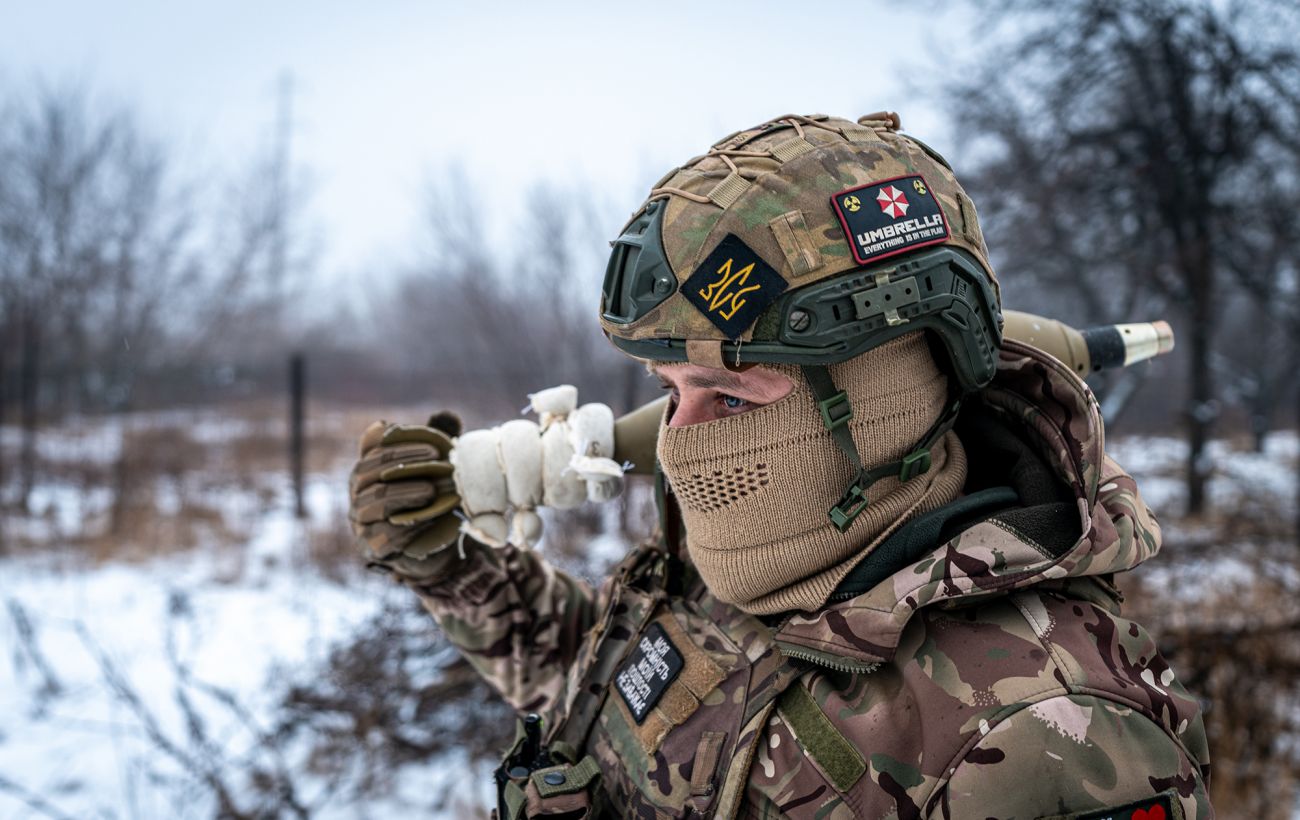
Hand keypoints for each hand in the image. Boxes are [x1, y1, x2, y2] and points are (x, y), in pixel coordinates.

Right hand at [349, 413, 462, 575]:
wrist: (432, 545)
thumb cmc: (428, 500)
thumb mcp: (432, 470)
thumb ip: (435, 443)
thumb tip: (447, 415)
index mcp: (366, 472)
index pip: (375, 453)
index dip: (402, 447)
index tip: (435, 448)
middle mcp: (357, 495)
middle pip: (372, 475)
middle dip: (404, 466)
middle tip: (438, 463)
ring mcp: (361, 522)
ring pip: (376, 502)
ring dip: (405, 494)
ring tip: (431, 491)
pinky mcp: (372, 547)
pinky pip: (385, 534)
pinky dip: (407, 525)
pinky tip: (429, 518)